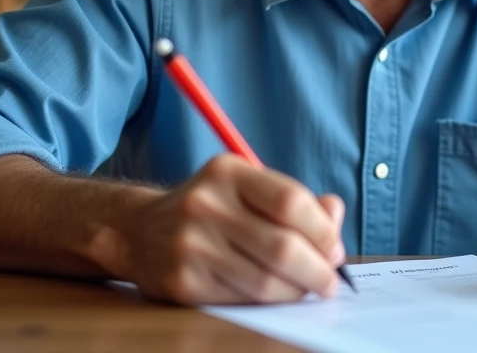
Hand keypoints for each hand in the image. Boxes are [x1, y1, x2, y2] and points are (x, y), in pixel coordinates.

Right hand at [117, 154, 345, 305]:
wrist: (141, 231)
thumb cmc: (214, 209)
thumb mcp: (249, 188)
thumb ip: (297, 200)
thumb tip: (335, 213)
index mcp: (227, 172)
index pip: (290, 202)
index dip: (323, 231)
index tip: (335, 250)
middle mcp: (204, 204)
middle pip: (281, 246)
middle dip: (317, 270)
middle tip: (329, 282)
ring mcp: (190, 245)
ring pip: (264, 281)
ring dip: (297, 292)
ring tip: (307, 290)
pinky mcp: (182, 282)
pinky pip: (241, 300)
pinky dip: (269, 303)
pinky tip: (277, 296)